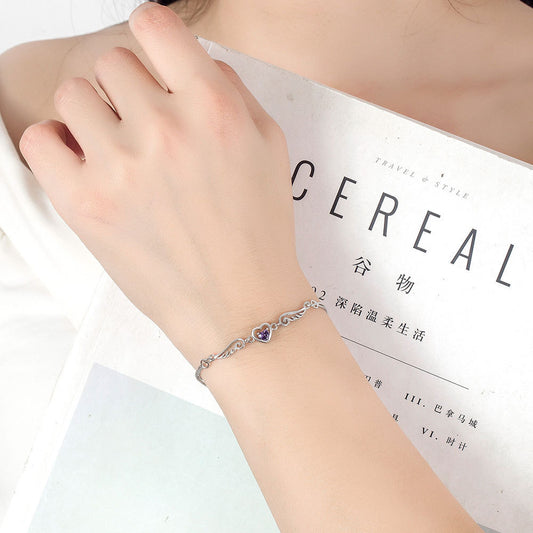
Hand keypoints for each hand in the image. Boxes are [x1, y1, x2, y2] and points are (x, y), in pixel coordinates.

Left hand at [19, 2, 313, 366]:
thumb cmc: (260, 231)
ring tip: (119, 153)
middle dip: (129, 90)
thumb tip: (194, 60)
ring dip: (94, 117)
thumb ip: (233, 92)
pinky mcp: (85, 204)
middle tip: (146, 128)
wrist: (240, 304)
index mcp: (213, 108)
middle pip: (111, 62)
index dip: (152, 36)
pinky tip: (85, 165)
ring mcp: (121, 166)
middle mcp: (165, 128)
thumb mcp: (270, 149)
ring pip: (73, 95)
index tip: (153, 58)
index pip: (155, 23)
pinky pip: (40, 139)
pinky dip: (56, 145)